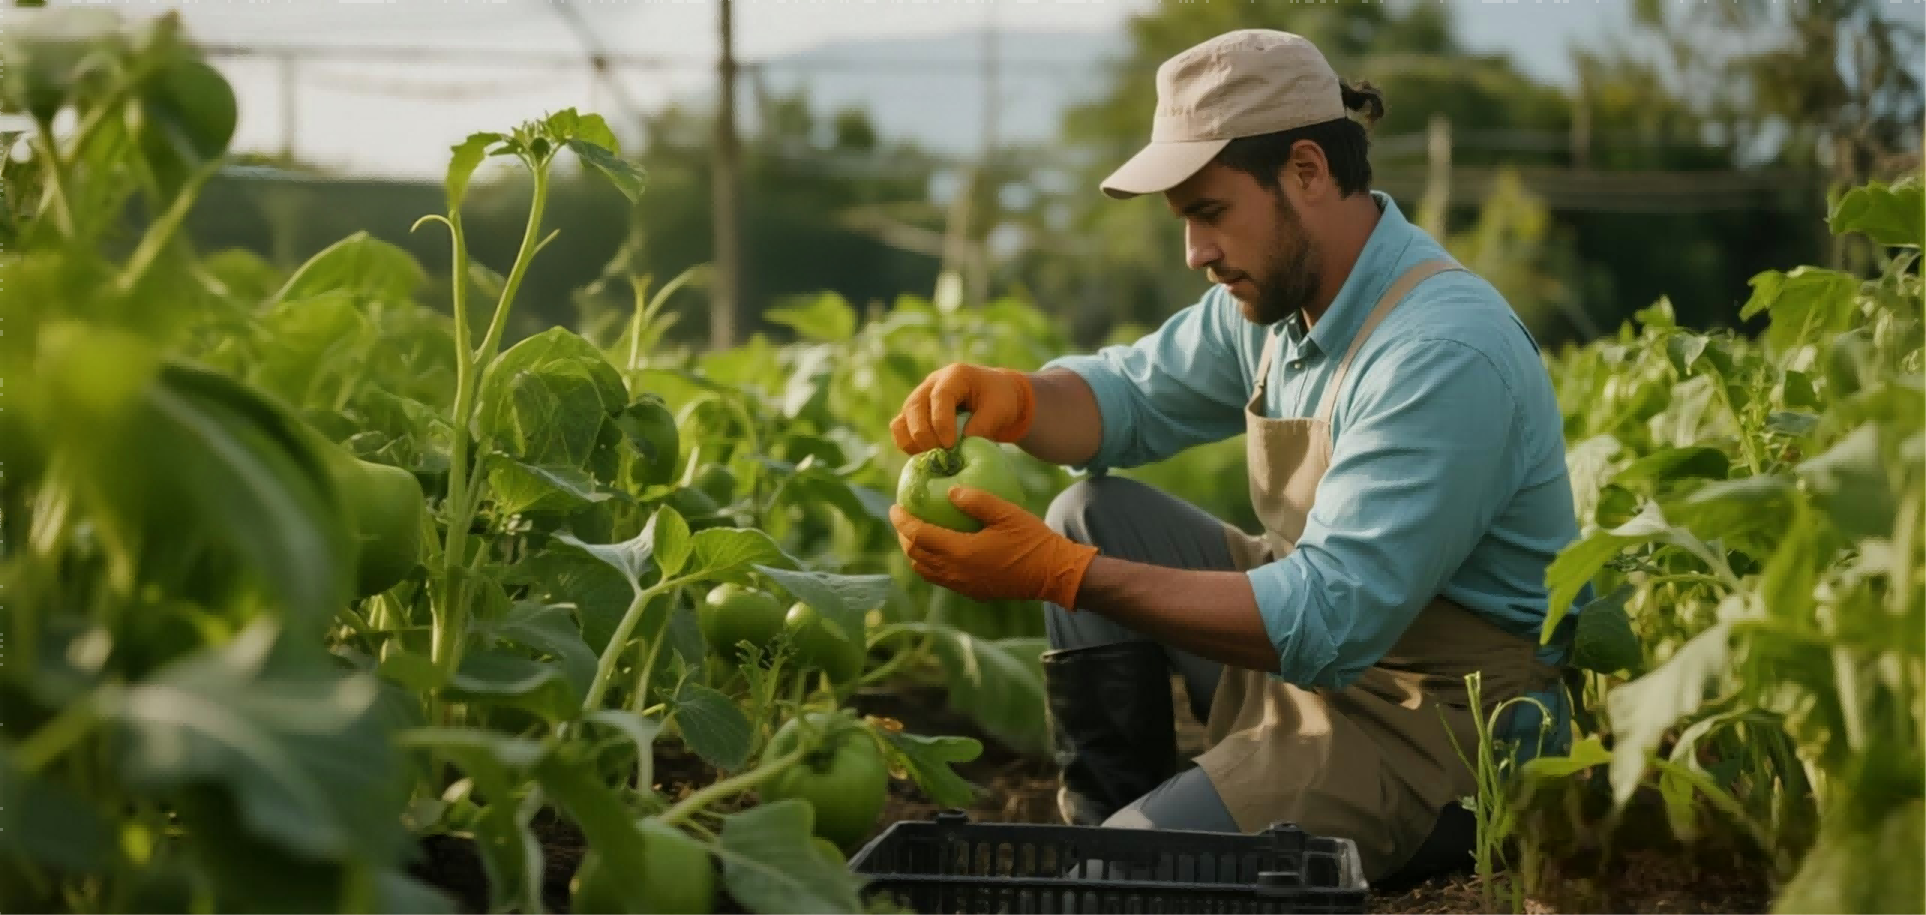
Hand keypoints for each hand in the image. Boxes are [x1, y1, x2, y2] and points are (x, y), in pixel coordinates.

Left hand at [889, 486, 1097, 608]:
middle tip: (903, 519)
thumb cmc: (1031, 539)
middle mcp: (956, 573)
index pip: (919, 536)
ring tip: (915, 536)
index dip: (902, 522)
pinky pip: (940, 579)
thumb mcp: (1006, 512)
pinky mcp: (973, 591)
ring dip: (915, 553)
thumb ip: (976, 500)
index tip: (894, 508)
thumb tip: (950, 490)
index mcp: (960, 552)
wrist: (1053, 573)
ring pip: (926, 571)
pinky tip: (938, 552)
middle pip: (917, 556)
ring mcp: (964, 585)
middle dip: (904, 538)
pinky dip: (930, 565)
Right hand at [890, 363, 1034, 454]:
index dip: (942, 422)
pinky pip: (900, 430)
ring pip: (901, 419)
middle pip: (914, 406)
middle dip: (924, 434)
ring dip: (912, 441)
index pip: (940, 396)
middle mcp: (931, 384)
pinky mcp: (914, 416)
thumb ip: (983, 425)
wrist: (994, 397)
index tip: (950, 444)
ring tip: (931, 457)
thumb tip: (961, 446)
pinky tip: (925, 457)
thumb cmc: (999, 400)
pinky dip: (907, 445)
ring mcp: (919, 399)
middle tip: (940, 453)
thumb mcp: (1000, 409)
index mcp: (954, 376)